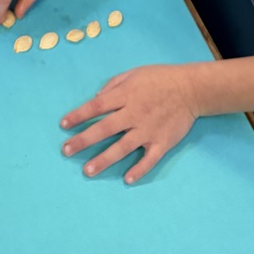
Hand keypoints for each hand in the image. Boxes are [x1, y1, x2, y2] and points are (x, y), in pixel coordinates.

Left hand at [60, 66, 198, 183]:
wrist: (190, 89)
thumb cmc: (159, 79)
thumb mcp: (134, 73)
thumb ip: (113, 85)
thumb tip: (95, 100)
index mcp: (126, 95)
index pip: (97, 106)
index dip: (79, 115)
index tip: (64, 125)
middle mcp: (134, 114)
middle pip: (104, 129)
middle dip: (83, 140)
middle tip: (66, 151)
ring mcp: (148, 130)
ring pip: (122, 148)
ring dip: (104, 160)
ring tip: (87, 171)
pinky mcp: (162, 142)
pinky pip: (149, 159)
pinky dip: (139, 170)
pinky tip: (127, 179)